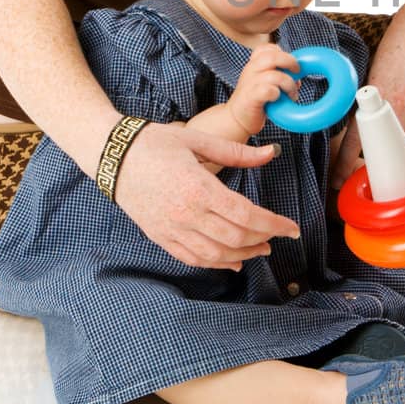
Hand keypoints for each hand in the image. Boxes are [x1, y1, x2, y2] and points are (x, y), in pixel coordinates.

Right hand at [114, 122, 298, 269]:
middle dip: (263, 239)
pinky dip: (215, 263)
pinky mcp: (161, 236)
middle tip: (279, 235)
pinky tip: (231, 262)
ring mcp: (172, 228)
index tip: (292, 228)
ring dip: (243, 255)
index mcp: (199, 188)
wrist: (112, 156)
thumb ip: (238, 151)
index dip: (274, 224)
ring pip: (216, 253)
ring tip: (260, 249)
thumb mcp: (198, 140)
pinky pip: (192, 258)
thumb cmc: (154, 143)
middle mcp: (186, 213)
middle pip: (236, 237)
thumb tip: (271, 152)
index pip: (246, 215)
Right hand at [226, 43, 303, 136]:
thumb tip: (298, 77)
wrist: (236, 119)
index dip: (283, 53)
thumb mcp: (264, 82)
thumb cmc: (254, 101)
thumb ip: (278, 75)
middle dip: (291, 62)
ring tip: (292, 94)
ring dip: (289, 84)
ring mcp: (250, 83)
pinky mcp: (251, 97)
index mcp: (254, 65)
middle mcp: (251, 70)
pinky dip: (277, 94)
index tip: (290, 66)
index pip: (268, 48)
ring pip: (274, 75)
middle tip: (298, 73)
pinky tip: (278, 100)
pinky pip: (267, 90)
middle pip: (273, 56)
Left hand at [332, 7, 404, 190]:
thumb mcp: (373, 73)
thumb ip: (368, 102)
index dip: (346, 163)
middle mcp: (397, 104)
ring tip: (400, 185)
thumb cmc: (396, 51)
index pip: (355, 137)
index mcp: (373, 96)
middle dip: (378, 173)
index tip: (338, 182)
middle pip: (386, 150)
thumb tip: (361, 129)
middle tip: (373, 189)